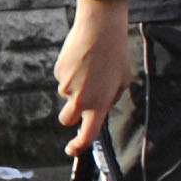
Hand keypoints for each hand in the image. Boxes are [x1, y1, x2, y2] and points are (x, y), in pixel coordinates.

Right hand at [54, 0, 132, 157]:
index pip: (87, 135)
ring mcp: (66, 86)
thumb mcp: (122, 82)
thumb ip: (110, 99)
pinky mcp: (58, 72)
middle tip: (82, 99)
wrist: (100, 31)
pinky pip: (63, 79)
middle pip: (66, 119)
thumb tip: (98, 106)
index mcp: (99, 105)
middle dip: (71, 114)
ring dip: (75, 87)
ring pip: (66, 95)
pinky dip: (70, 73)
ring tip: (89, 68)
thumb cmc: (116, 56)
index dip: (78, 146)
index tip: (71, 150)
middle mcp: (80, 99)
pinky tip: (81, 59)